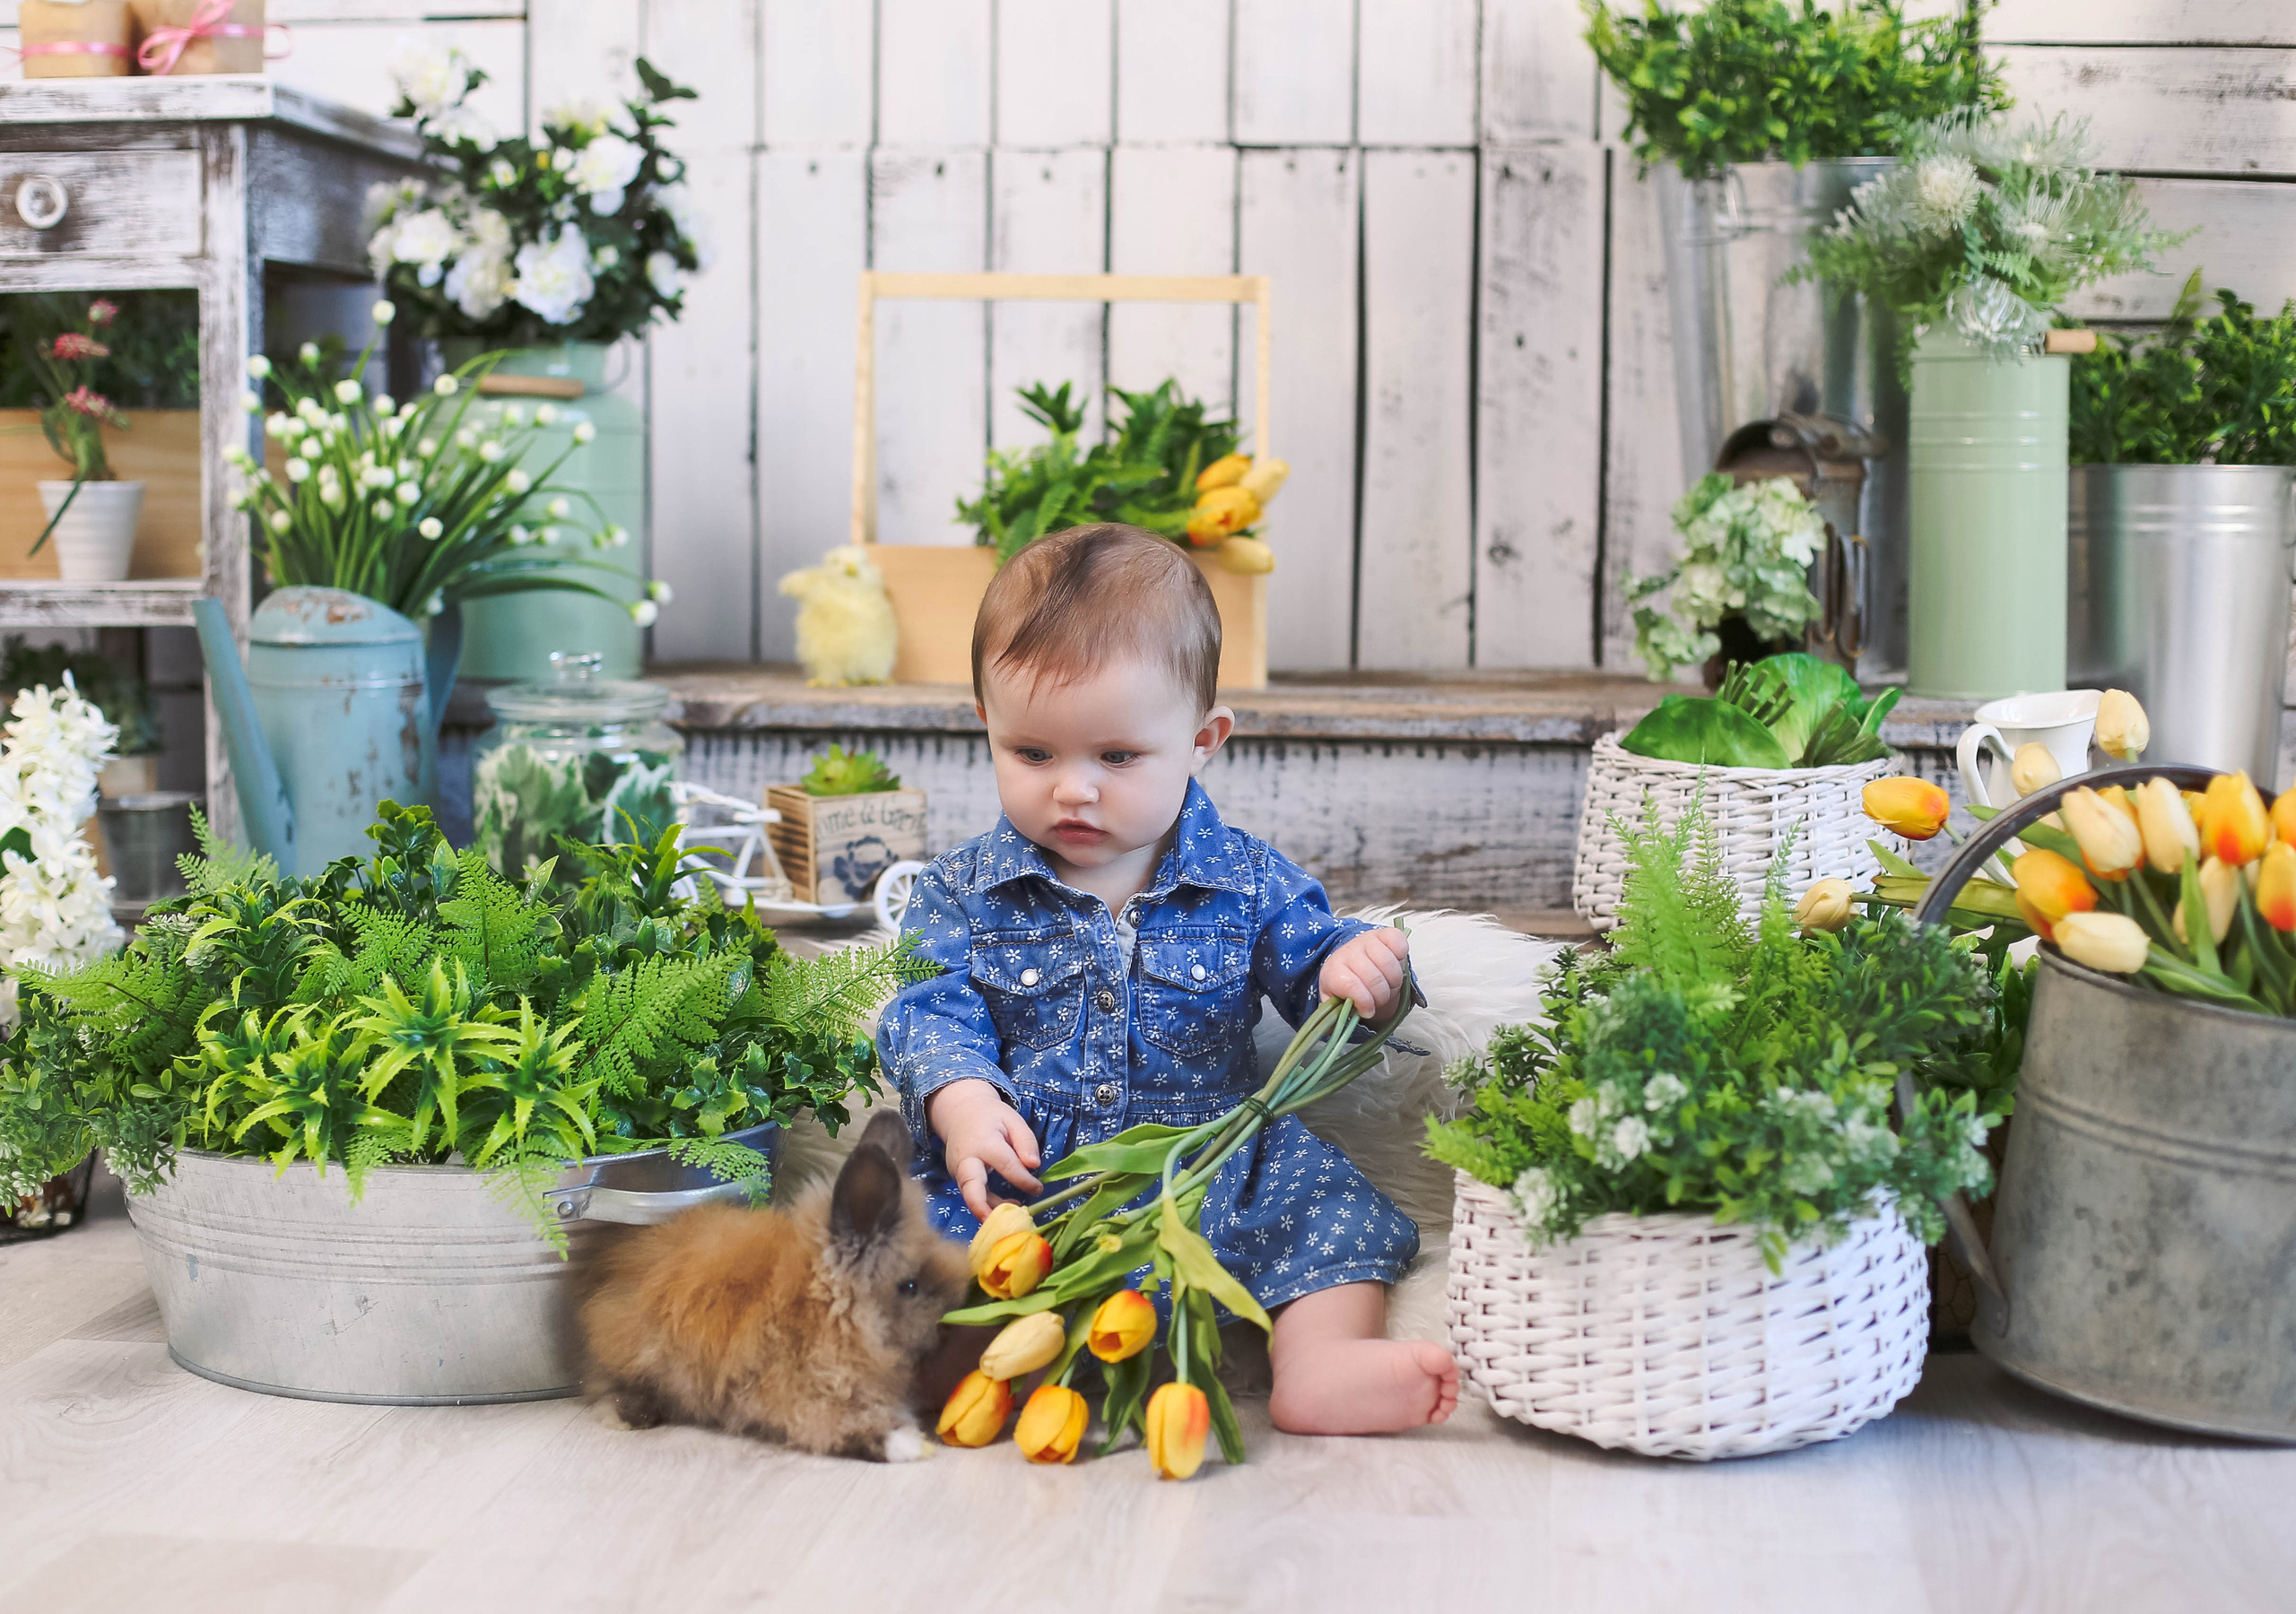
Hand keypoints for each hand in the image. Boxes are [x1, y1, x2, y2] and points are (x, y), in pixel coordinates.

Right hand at [925, 1078, 1042, 1219]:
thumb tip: (1034, 1165)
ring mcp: (958, 1171)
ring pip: (970, 1197)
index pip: (1006, 1165)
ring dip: (988, 1211)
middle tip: (1001, 1222)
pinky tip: (1004, 1208)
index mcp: (984, 1142)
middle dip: (983, 1207)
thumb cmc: (992, 1117)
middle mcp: (966, 1160)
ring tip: (1011, 1217)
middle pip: (971, 1187)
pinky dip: (986, 1205)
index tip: (1038, 1188)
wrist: (961, 1113)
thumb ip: (1026, 1141)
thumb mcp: (1013, 1120)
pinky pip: (972, 1196)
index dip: (1024, 1180)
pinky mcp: (958, 1179)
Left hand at [1320, 926, 1408, 1017]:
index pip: (1351, 986)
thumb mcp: (1336, 1001)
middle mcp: (1349, 952)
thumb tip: (1331, 1032)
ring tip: (1386, 984)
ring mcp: (1367, 941)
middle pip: (1374, 979)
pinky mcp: (1384, 933)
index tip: (1367, 1011)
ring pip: (1390, 965)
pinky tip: (1395, 964)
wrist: (1352, 958)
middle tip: (1378, 999)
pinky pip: (1399, 943)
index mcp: (1334, 971)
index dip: (1363, 1002)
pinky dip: (1401, 956)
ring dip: (1393, 981)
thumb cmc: (1347, 984)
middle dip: (1380, 996)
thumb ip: (1334, 1017)